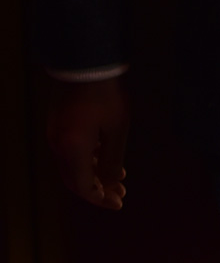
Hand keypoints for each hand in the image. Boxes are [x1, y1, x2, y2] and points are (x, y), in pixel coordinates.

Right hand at [47, 75, 129, 209]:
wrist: (86, 61)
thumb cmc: (105, 92)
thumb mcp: (116, 126)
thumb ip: (113, 159)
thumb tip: (111, 183)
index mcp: (72, 150)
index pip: (83, 187)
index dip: (101, 198)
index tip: (119, 202)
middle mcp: (59, 145)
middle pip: (75, 179)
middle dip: (98, 189)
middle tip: (119, 193)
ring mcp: (56, 133)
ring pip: (72, 165)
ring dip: (94, 173)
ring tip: (118, 175)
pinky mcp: (58, 121)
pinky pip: (70, 150)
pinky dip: (87, 158)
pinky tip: (104, 155)